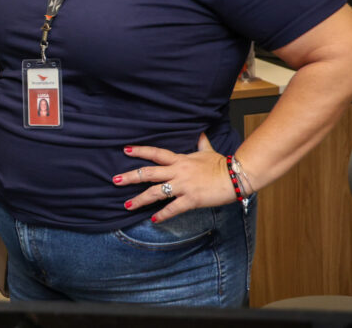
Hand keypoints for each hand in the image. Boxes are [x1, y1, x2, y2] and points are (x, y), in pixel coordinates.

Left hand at [112, 133, 236, 223]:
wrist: (236, 176)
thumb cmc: (222, 164)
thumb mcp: (207, 151)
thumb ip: (200, 143)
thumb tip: (200, 133)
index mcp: (180, 159)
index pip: (156, 153)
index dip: (140, 151)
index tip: (125, 150)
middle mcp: (177, 171)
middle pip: (149, 173)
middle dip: (131, 176)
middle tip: (115, 180)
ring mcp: (183, 186)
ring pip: (156, 192)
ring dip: (140, 199)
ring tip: (127, 205)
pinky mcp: (191, 199)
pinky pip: (173, 208)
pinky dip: (163, 214)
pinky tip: (153, 219)